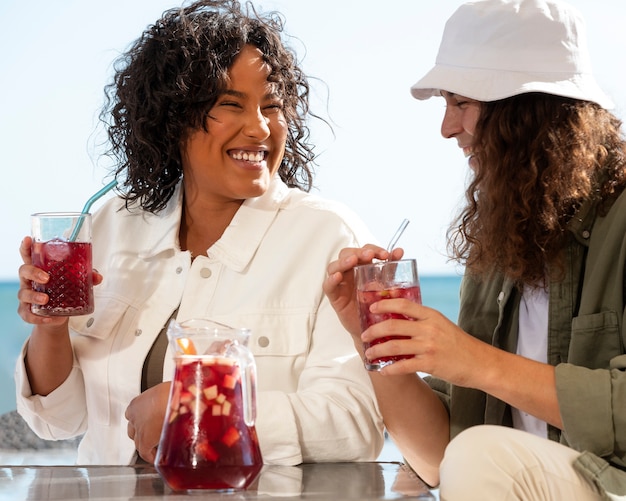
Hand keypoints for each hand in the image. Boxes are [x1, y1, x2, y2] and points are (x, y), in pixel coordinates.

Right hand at [17, 236, 102, 326]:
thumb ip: (86, 277)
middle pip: (24, 270)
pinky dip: (37, 316)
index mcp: (40, 269)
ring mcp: (27, 296)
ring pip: (24, 293)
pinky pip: (28, 314)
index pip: (29, 255)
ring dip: (34, 296)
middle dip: (33, 272)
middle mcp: (30, 280)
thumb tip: (98, 277)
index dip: (26, 247)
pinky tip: (48, 317)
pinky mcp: (27, 311)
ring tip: (46, 299)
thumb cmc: (63, 292)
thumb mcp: (75, 282)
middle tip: (46, 278)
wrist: (57, 315)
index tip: (28, 240)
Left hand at [125, 382, 170, 463]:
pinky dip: (150, 456)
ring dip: (146, 444)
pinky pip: (145, 452)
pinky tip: (157, 457)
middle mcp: (134, 417)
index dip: (143, 419)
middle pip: (133, 429)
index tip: (150, 420)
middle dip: (141, 432)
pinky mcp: (144, 441)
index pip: (134, 415)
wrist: (176, 399)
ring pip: (138, 441)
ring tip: (155, 446)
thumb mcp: (168, 391)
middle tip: (153, 432)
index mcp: (137, 404)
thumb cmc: (174, 392)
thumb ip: (167, 397)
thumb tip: (177, 397)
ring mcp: (138, 429)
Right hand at [323, 244, 403, 339]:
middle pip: (347, 254)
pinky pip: (328, 286)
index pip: (364, 250)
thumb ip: (391, 269)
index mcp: (362, 267)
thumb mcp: (385, 285)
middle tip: (370, 255)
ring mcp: (340, 284)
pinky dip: (331, 279)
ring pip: (334, 266)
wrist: (373, 330)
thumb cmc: (377, 305)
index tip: (385, 255)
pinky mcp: (334, 297)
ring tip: (353, 261)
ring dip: (343, 261)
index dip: (373, 249)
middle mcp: (349, 272)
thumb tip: (399, 250)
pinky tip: (338, 276)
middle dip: (358, 252)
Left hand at [362, 299, 484, 385]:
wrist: (480, 363)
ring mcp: (429, 346)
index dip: (384, 305)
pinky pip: (404, 366)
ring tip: (369, 353)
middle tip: (364, 335)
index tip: (372, 308)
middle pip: (393, 325)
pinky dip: (390, 369)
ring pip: (394, 345)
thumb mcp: (442, 325)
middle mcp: (429, 329)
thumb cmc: (460, 344)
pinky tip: (383, 370)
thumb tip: (399, 319)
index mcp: (431, 316)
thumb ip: (423, 321)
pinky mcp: (430, 364)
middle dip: (373, 330)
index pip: (403, 305)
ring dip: (377, 350)